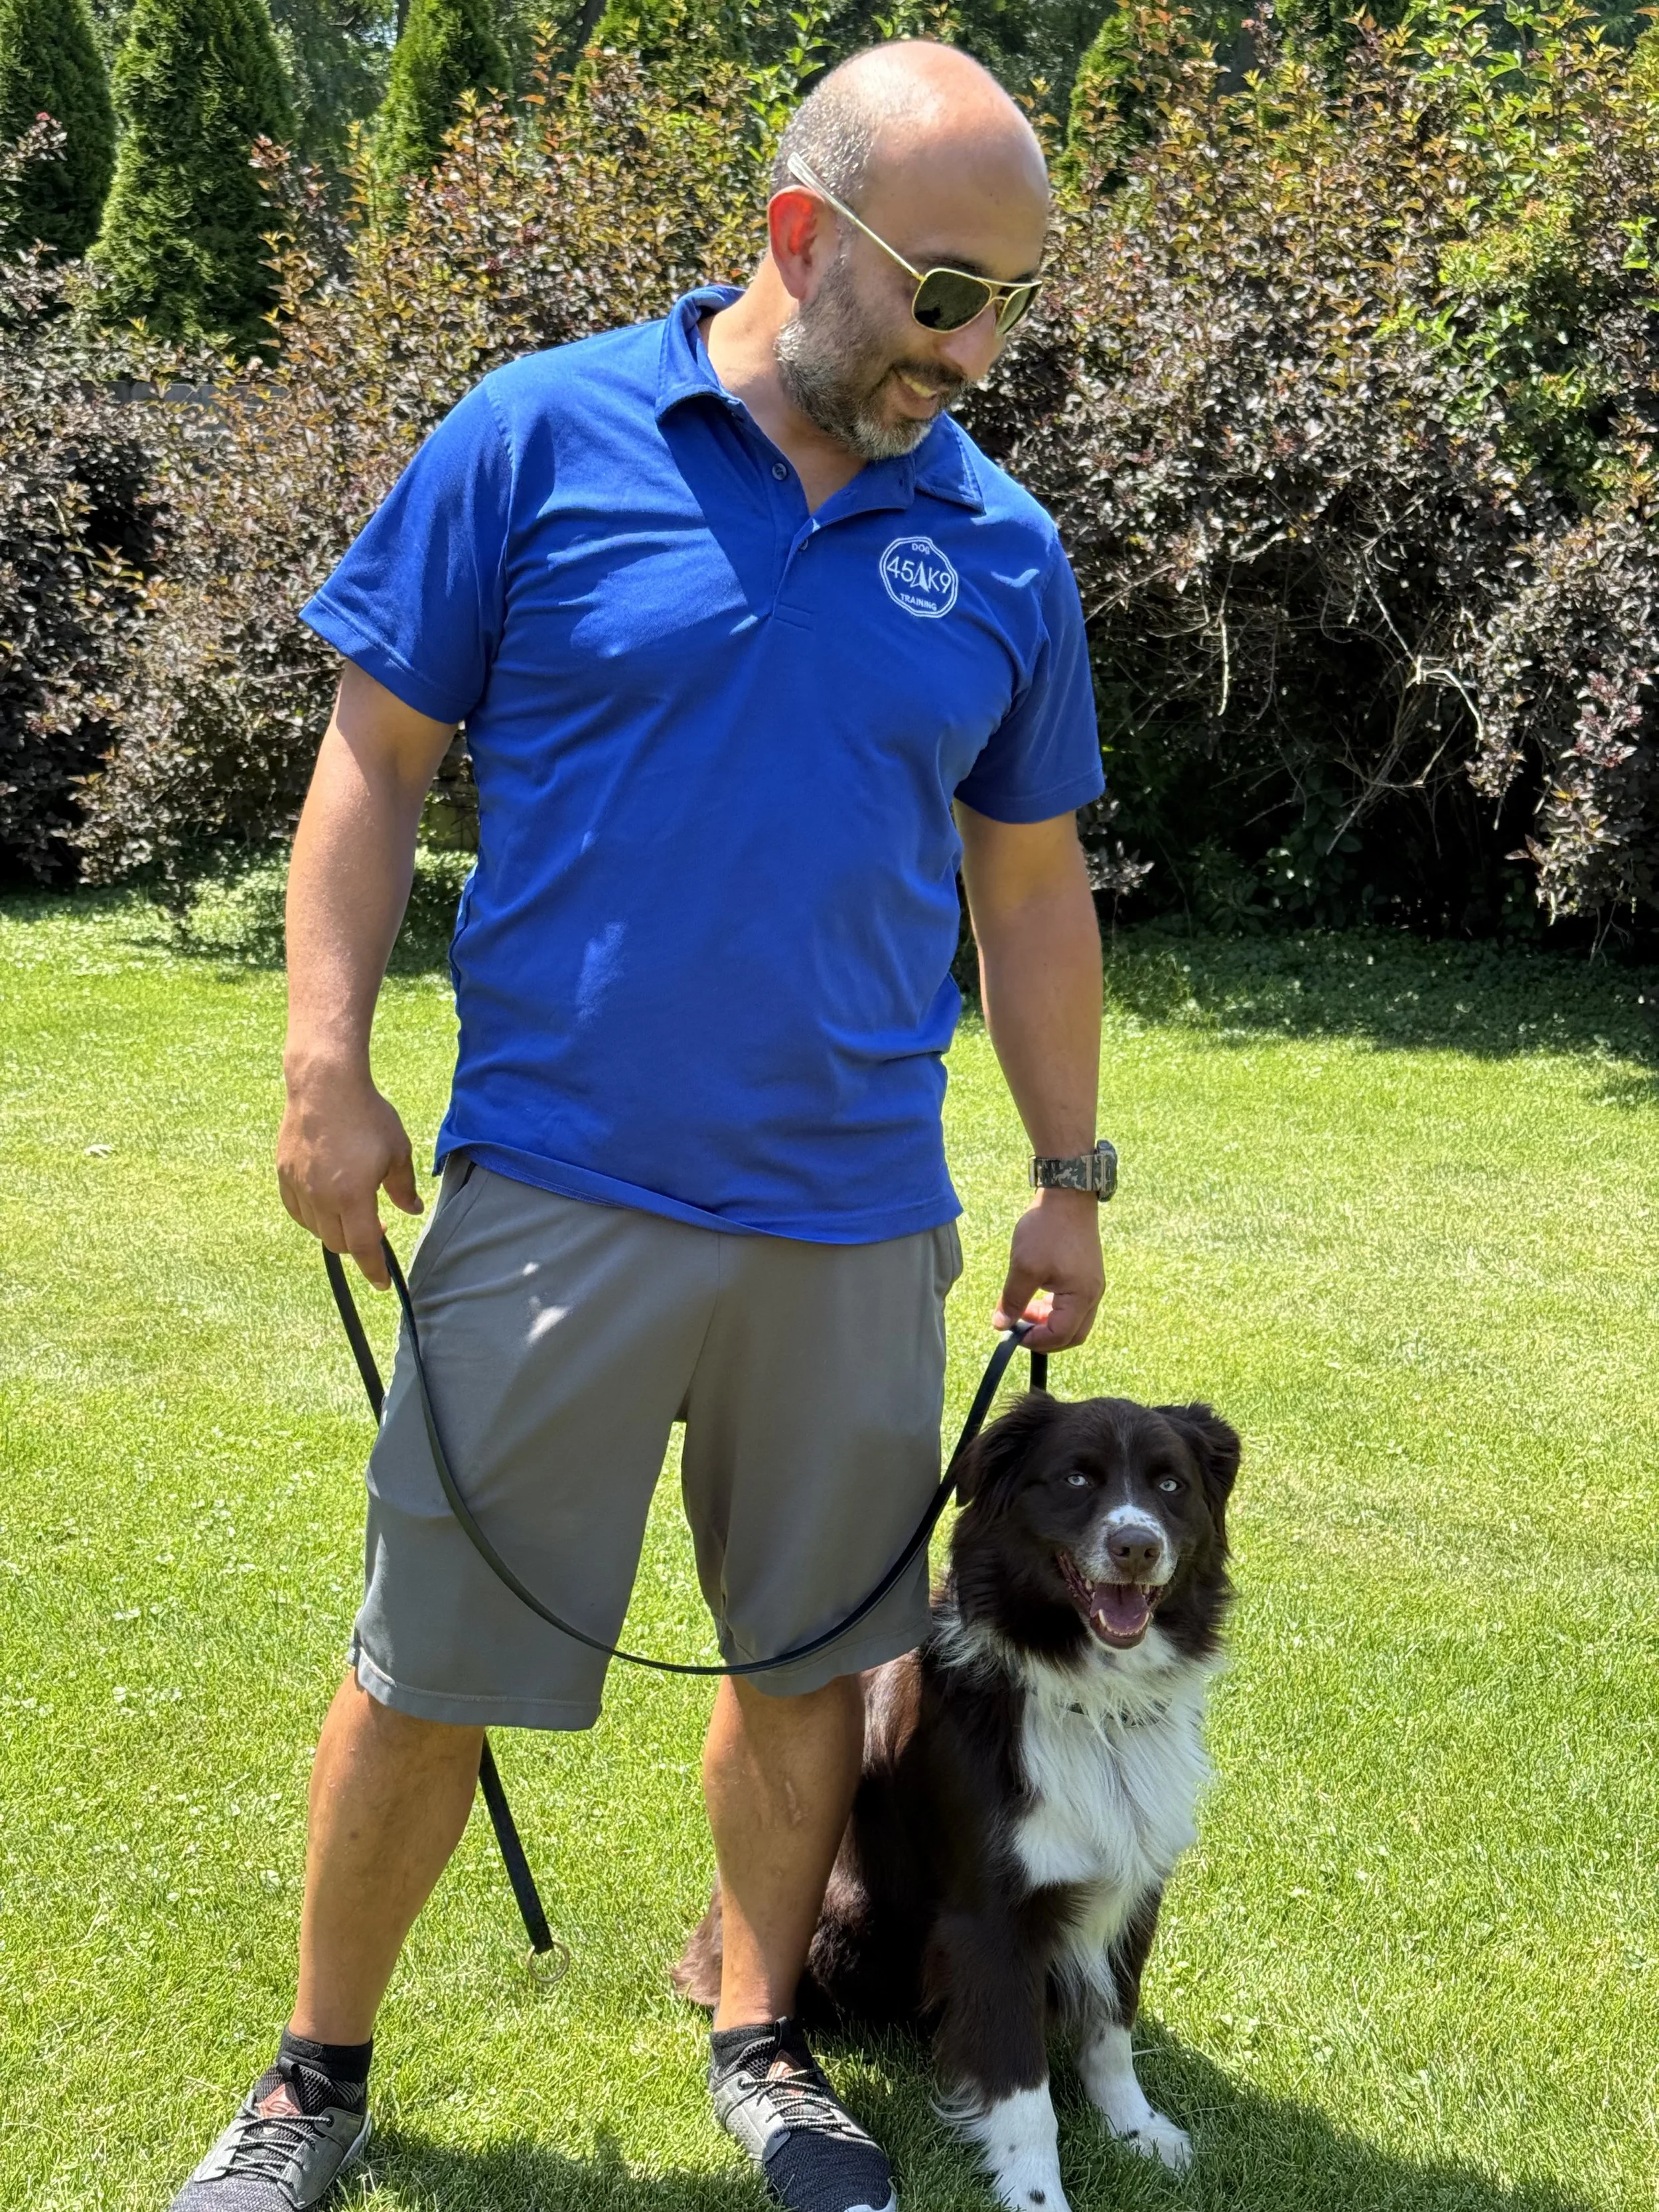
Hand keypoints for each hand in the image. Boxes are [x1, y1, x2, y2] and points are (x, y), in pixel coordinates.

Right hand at [276, 1058, 422, 1288]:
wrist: (325, 1085)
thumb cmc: (367, 1116)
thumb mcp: (397, 1152)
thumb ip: (403, 1187)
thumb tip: (411, 1210)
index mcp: (352, 1196)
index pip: (363, 1247)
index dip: (373, 1269)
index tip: (381, 1283)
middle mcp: (320, 1197)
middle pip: (337, 1242)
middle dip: (358, 1246)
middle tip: (375, 1231)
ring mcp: (298, 1185)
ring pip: (315, 1228)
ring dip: (334, 1231)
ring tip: (351, 1213)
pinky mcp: (284, 1173)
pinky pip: (296, 1209)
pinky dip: (311, 1216)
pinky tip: (324, 1205)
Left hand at [992, 1186, 1103, 1353]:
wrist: (1067, 1196)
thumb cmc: (1047, 1230)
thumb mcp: (1024, 1267)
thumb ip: (1012, 1300)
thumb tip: (1000, 1325)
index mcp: (1082, 1296)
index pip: (1061, 1336)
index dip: (1035, 1341)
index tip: (1013, 1334)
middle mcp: (1093, 1294)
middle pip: (1073, 1334)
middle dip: (1045, 1337)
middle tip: (1020, 1328)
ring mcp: (1093, 1285)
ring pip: (1073, 1320)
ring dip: (1048, 1322)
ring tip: (1023, 1309)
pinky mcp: (1087, 1275)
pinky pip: (1074, 1304)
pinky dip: (1054, 1308)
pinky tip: (1035, 1296)